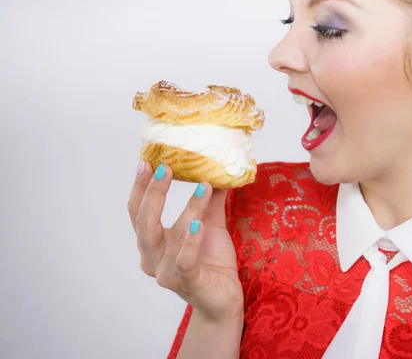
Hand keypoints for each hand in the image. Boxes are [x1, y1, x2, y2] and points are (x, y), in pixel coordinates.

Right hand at [127, 162, 243, 322]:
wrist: (225, 299)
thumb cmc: (212, 261)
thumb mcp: (210, 225)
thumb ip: (209, 201)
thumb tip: (217, 169)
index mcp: (152, 243)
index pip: (138, 212)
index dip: (141, 187)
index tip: (147, 161)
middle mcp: (152, 258)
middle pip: (143, 222)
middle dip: (152, 192)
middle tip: (164, 167)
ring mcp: (167, 273)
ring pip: (171, 236)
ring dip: (188, 209)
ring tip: (204, 186)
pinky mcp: (187, 283)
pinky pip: (185, 260)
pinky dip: (191, 240)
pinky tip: (199, 223)